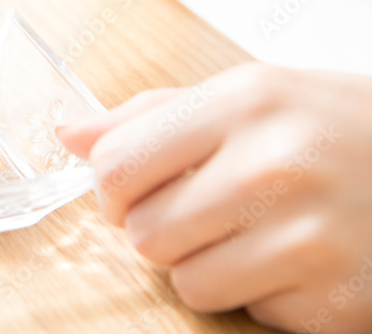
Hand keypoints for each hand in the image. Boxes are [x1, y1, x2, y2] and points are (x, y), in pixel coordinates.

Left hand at [57, 63, 371, 332]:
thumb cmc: (336, 129)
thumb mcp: (250, 95)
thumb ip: (152, 115)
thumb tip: (69, 134)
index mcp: (244, 103)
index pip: (116, 164)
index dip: (113, 185)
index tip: (135, 186)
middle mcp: (274, 167)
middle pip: (142, 232)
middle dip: (160, 228)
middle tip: (206, 210)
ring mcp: (311, 239)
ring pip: (186, 283)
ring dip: (207, 267)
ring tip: (255, 234)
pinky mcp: (338, 301)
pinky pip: (246, 315)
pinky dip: (261, 296)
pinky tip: (298, 260)